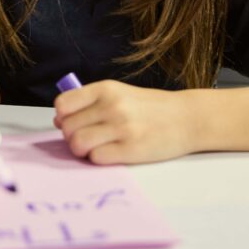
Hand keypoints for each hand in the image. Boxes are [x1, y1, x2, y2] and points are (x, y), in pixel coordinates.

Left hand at [53, 81, 196, 164]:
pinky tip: (111, 153)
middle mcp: (112, 106)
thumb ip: (90, 103)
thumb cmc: (152, 108)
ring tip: (96, 148)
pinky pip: (96, 158)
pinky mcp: (131, 150)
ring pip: (77, 144)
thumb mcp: (120, 93)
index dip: (63, 117)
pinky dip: (98, 159)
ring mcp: (122, 128)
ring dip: (82, 150)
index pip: (63, 104)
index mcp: (106, 89)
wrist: (188, 118)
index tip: (73, 122)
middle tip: (89, 138)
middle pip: (68, 128)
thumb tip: (59, 120)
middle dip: (72, 137)